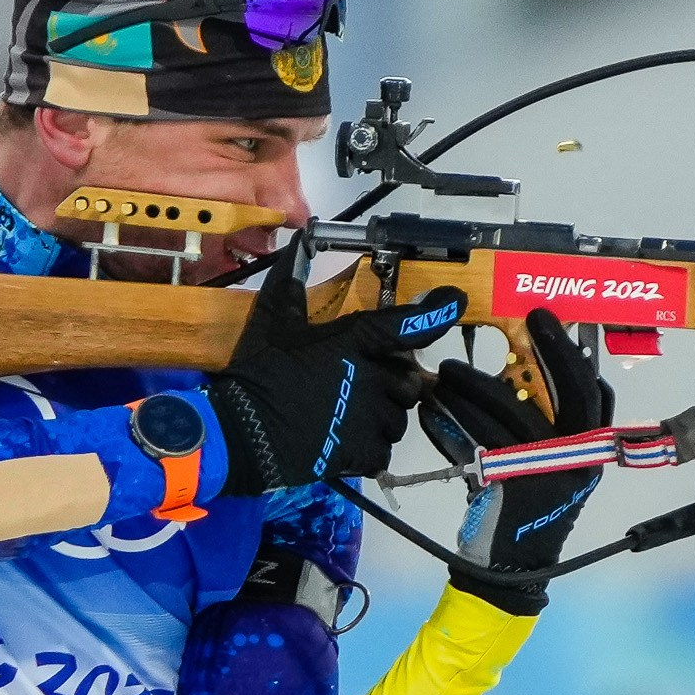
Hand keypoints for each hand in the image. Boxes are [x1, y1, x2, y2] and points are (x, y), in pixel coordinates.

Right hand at [208, 252, 460, 493]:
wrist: (241, 433)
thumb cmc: (258, 374)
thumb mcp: (272, 323)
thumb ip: (291, 283)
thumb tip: (299, 241)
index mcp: (354, 340)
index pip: (407, 324)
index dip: (437, 312)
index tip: (454, 302)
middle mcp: (372, 376)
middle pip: (409, 379)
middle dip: (391, 383)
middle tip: (359, 386)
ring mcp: (371, 417)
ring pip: (399, 417)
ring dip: (381, 417)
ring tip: (347, 417)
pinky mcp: (364, 452)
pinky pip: (384, 450)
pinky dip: (368, 449)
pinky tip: (342, 441)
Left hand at [419, 308, 611, 612]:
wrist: (510, 571)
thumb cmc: (524, 510)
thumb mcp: (544, 466)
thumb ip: (539, 426)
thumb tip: (512, 372)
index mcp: (590, 452)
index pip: (594, 394)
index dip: (574, 357)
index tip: (548, 323)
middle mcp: (579, 460)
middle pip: (573, 392)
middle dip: (550, 351)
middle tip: (530, 319)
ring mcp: (549, 472)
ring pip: (511, 413)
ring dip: (474, 386)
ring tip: (444, 372)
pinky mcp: (514, 486)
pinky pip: (479, 441)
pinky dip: (450, 424)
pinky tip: (430, 411)